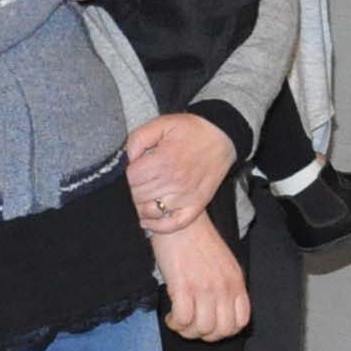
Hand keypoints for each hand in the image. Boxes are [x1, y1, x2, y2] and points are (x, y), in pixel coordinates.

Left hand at [126, 112, 237, 234]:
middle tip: (141, 181)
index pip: (131, 179)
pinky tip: (149, 220)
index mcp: (163, 161)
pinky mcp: (196, 205)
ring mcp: (186, 196)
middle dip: (133, 188)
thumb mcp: (161, 124)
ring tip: (145, 196)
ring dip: (142, 205)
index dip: (128, 174)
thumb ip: (138, 139)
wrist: (222, 137)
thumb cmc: (192, 131)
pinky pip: (172, 224)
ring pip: (150, 211)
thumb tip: (127, 159)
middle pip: (138, 195)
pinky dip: (158, 226)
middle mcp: (174, 181)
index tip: (135, 169)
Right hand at [155, 216, 249, 340]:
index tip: (211, 327)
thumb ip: (228, 287)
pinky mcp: (183, 287)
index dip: (225, 331)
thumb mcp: (226, 264)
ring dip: (187, 331)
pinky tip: (172, 316)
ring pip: (202, 329)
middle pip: (221, 331)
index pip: (241, 322)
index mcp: (236, 282)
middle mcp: (223, 287)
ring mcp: (204, 288)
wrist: (181, 221)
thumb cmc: (199, 241)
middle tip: (192, 326)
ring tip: (179, 321)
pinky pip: (183, 319)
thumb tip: (221, 311)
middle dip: (205, 335)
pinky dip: (176, 323)